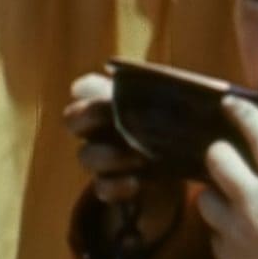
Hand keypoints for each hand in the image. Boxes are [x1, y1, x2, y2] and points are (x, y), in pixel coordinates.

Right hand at [64, 73, 180, 242]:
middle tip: (113, 115)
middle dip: (89, 115)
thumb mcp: (166, 102)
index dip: (88, 90)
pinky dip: (115, 186)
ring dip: (108, 155)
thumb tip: (122, 70)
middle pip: (73, 119)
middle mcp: (96, 128)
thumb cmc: (172, 121)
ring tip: (138, 156)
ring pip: (86, 155)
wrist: (185, 164)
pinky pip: (102, 188)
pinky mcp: (113, 186)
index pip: (83, 89)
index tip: (107, 93)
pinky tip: (135, 183)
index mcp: (107, 102)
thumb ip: (149, 86)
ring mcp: (101, 159)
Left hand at [197, 97, 257, 258]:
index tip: (230, 104)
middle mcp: (255, 203)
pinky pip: (214, 233)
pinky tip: (247, 234)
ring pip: (204, 198)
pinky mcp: (227, 256)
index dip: (243, 113)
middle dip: (220, 153)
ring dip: (218, 195)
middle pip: (216, 159)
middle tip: (231, 159)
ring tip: (238, 202)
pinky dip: (226, 230)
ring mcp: (238, 231)